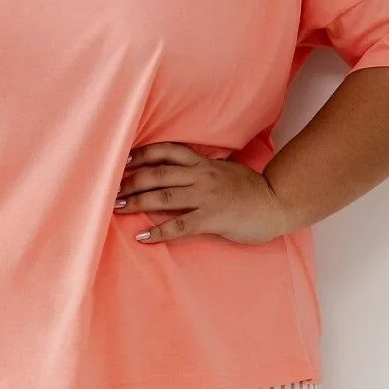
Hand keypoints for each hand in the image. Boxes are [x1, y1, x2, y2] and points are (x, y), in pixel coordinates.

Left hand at [115, 141, 294, 245]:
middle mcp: (202, 176)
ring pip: (165, 196)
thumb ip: (201, 169)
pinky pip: (181, 226)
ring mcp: (207, 197)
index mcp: (204, 163)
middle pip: (158, 173)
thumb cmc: (250, 190)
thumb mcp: (224, 170)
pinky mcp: (213, 218)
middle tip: (111, 187)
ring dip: (138, 202)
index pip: (167, 151)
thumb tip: (177, 171)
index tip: (122, 159)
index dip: (142, 153)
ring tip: (117, 207)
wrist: (277, 203)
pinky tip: (143, 237)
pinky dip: (159, 232)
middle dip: (132, 180)